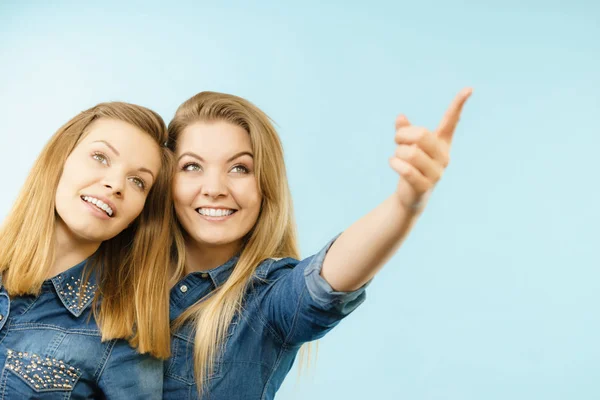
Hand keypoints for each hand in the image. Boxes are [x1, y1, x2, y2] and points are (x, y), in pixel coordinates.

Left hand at [389, 87, 472, 210]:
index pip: (451, 122)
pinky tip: (393, 162)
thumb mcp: (408, 146)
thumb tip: (400, 117)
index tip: (468, 89)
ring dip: (398, 152)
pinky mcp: (425, 186)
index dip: (458, 105)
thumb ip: (405, 130)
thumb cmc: (411, 166)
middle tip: (396, 139)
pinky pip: (408, 170)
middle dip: (403, 134)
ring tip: (396, 156)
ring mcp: (436, 173)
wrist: (411, 196)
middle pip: (422, 135)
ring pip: (412, 153)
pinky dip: (396, 164)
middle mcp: (443, 156)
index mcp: (442, 143)